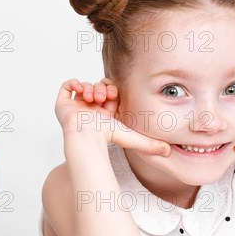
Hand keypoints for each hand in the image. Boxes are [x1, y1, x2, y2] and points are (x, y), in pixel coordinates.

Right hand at [55, 78, 170, 155]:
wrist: (87, 137)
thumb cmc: (106, 138)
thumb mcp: (133, 138)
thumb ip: (150, 145)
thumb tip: (169, 151)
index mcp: (105, 115)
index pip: (110, 93)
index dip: (112, 90)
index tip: (114, 96)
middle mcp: (91, 110)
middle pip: (98, 88)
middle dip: (101, 88)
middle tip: (103, 96)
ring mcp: (77, 107)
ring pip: (84, 87)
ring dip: (89, 87)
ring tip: (92, 97)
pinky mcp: (64, 105)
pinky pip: (67, 87)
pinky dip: (73, 84)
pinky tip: (81, 91)